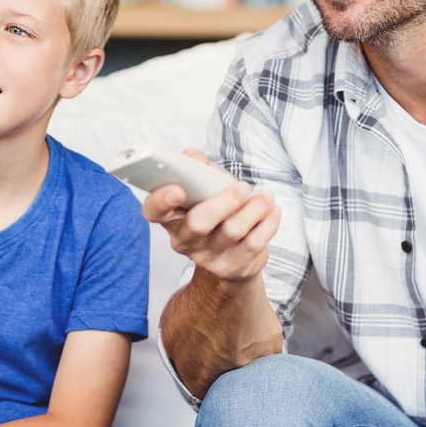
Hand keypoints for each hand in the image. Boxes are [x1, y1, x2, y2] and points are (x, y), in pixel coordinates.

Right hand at [141, 148, 280, 282]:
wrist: (230, 258)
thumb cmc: (215, 214)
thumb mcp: (203, 188)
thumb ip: (196, 168)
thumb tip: (196, 158)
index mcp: (171, 217)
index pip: (153, 211)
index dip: (161, 200)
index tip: (177, 188)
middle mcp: (185, 240)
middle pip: (198, 223)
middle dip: (224, 201)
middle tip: (242, 187)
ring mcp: (208, 257)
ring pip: (232, 231)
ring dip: (254, 209)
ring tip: (266, 198)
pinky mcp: (232, 268)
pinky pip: (253, 244)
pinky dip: (267, 224)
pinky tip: (272, 212)